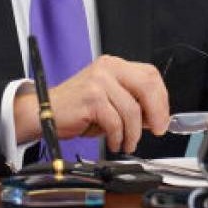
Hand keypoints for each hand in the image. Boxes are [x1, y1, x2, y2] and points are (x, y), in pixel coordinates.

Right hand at [13, 55, 169, 153]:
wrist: (44, 112)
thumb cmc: (77, 108)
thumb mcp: (109, 100)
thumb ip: (132, 102)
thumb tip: (157, 117)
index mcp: (115, 65)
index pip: (150, 75)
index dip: (162, 98)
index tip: (163, 118)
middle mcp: (108, 68)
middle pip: (147, 86)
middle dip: (157, 113)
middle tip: (158, 130)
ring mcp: (99, 81)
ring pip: (132, 110)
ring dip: (133, 133)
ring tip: (127, 143)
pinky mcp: (91, 98)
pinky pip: (115, 122)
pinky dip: (118, 137)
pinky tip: (113, 142)